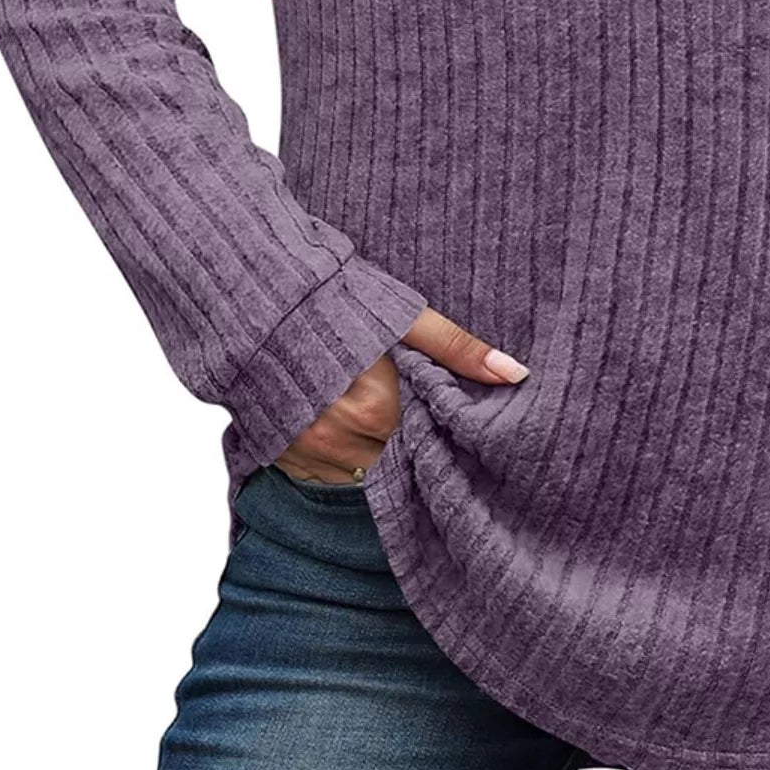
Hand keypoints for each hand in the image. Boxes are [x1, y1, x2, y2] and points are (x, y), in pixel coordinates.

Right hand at [272, 305, 529, 483]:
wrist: (252, 294)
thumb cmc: (333, 298)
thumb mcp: (403, 316)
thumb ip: (458, 349)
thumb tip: (516, 375)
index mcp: (379, 409)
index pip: (428, 446)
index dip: (439, 434)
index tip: (447, 424)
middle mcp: (341, 440)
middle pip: (396, 461)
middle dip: (410, 446)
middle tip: (413, 415)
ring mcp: (307, 453)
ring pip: (362, 472)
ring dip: (375, 452)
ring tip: (377, 415)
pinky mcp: (281, 456)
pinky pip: (326, 474)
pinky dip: (341, 455)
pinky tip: (344, 423)